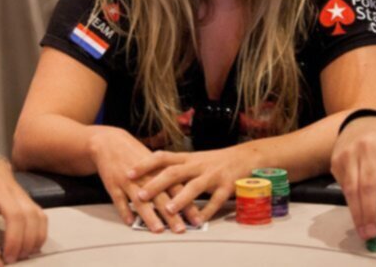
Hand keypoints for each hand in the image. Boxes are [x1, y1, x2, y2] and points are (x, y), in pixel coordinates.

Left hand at [0, 153, 46, 263]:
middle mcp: (1, 190)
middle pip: (14, 215)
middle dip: (14, 241)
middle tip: (9, 260)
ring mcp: (17, 192)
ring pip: (31, 214)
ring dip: (30, 238)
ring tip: (23, 256)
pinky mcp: (28, 195)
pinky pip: (40, 213)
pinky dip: (41, 232)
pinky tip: (34, 246)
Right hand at [89, 126, 201, 231]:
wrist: (110, 141)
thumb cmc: (133, 152)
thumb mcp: (153, 162)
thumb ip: (166, 177)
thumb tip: (183, 194)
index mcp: (157, 169)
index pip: (176, 188)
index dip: (187, 203)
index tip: (196, 218)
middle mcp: (144, 176)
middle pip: (160, 196)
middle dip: (172, 215)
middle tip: (181, 229)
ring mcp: (128, 180)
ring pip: (140, 200)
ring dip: (150, 216)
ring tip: (158, 229)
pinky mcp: (113, 184)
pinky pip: (119, 200)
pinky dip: (124, 211)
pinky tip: (129, 221)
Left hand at [128, 145, 259, 221]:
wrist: (246, 156)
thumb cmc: (216, 161)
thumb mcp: (195, 160)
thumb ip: (177, 167)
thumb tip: (151, 176)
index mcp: (188, 158)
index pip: (162, 157)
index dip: (145, 164)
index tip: (129, 172)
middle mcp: (198, 164)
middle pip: (174, 172)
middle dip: (156, 183)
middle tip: (141, 194)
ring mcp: (213, 175)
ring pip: (194, 186)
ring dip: (180, 198)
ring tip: (168, 210)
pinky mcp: (227, 185)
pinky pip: (217, 199)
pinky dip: (208, 210)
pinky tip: (199, 220)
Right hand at [331, 116, 375, 238]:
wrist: (363, 124)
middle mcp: (366, 148)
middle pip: (367, 185)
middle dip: (370, 212)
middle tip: (372, 233)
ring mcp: (347, 152)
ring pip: (351, 187)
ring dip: (357, 211)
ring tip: (363, 230)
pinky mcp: (335, 159)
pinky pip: (342, 184)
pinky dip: (349, 201)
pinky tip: (356, 211)